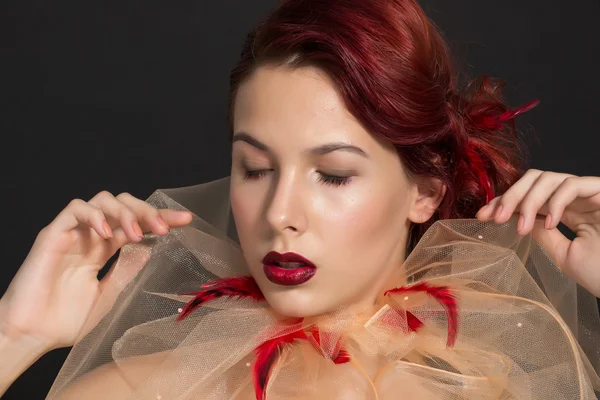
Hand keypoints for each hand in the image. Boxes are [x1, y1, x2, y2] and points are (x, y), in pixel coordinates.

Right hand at [0, 191, 192, 351]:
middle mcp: (91, 236)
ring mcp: (73, 233)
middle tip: (163, 228)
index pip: (136, 224)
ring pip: (102, 201)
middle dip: (147, 211)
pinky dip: (94, 214)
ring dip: (124, 213)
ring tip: (135, 234)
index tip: (186, 220)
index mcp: (104, 249)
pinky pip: (75, 209)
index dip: (160, 218)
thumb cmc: (67, 321)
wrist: (32, 336)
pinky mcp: (53, 234)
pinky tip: (106, 232)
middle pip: (123, 206)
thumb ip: (127, 270)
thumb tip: (150, 248)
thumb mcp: (110, 296)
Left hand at [476, 169, 599, 296]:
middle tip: (493, 217)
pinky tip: (550, 224)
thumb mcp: (564, 254)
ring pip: (549, 178)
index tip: (482, 216)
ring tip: (519, 226)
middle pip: (534, 179)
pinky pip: (572, 185)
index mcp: (566, 210)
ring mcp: (591, 193)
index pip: (529, 196)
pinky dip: (555, 202)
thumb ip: (542, 233)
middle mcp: (576, 198)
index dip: (504, 202)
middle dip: (509, 196)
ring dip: (527, 199)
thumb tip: (519, 217)